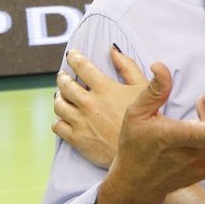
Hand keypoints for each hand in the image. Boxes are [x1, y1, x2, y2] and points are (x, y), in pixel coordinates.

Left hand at [52, 47, 145, 167]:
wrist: (140, 153)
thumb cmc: (146, 121)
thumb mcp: (142, 89)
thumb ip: (127, 66)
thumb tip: (112, 50)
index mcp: (104, 88)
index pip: (81, 66)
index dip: (74, 58)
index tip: (71, 55)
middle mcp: (88, 103)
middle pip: (65, 84)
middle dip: (62, 77)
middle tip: (63, 75)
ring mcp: (80, 121)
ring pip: (58, 104)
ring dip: (58, 97)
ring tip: (61, 96)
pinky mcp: (76, 139)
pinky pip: (57, 126)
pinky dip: (58, 120)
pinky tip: (62, 118)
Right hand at [103, 63, 204, 203]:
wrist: (138, 185)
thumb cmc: (135, 146)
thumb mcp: (136, 114)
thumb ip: (154, 91)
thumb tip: (161, 65)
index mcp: (175, 139)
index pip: (202, 135)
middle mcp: (194, 154)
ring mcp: (204, 164)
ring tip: (204, 98)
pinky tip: (200, 116)